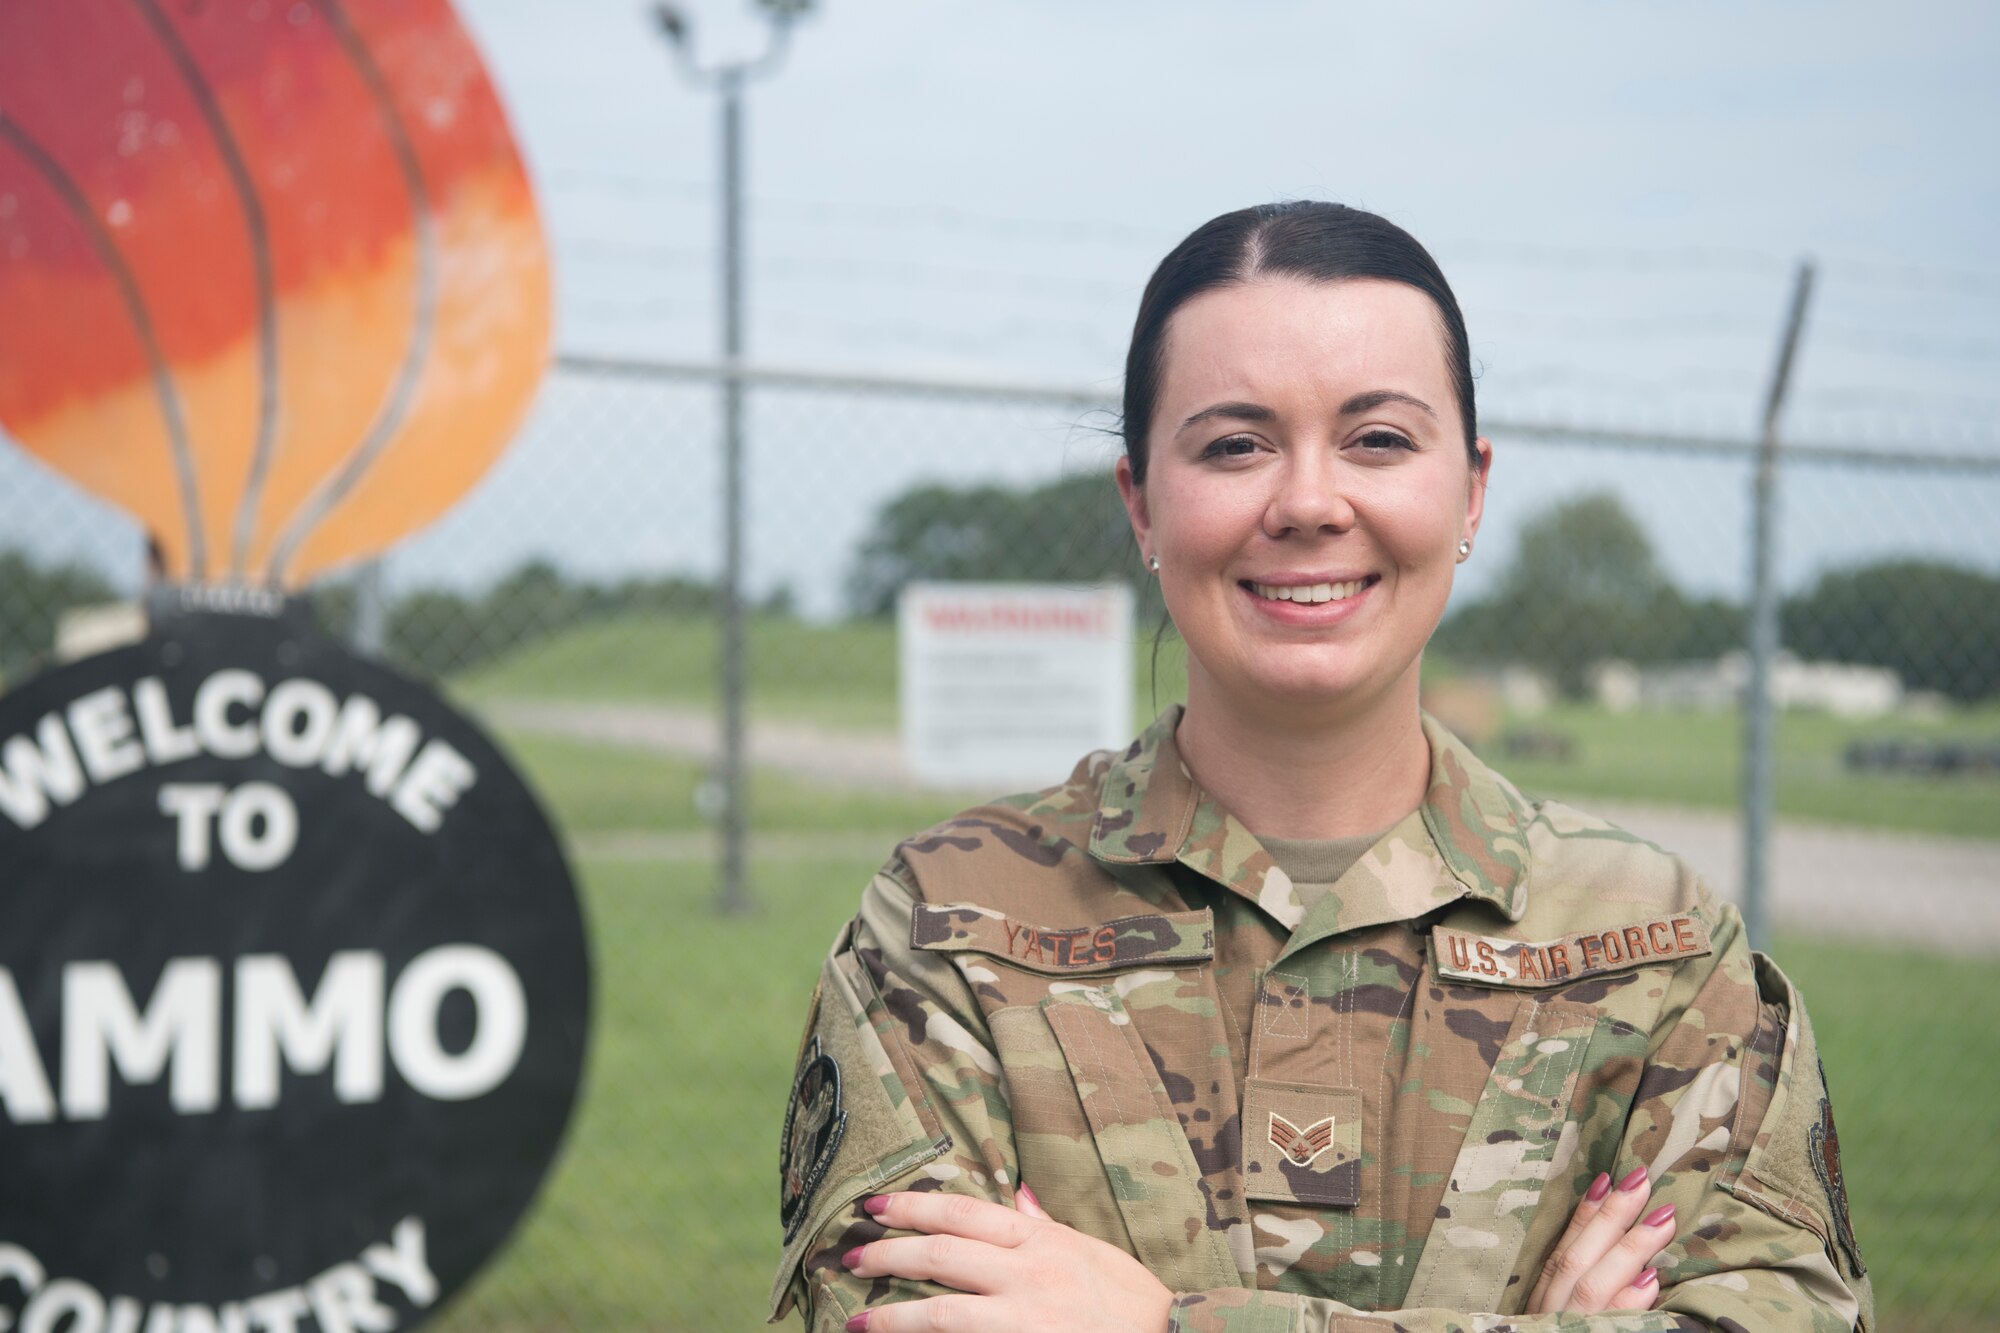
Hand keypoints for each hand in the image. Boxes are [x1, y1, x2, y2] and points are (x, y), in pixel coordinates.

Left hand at [840, 1184, 1172, 1332]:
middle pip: (940, 1257)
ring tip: (856, 1319)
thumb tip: (1016, 1194)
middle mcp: (1028, 1277)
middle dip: (887, 1254)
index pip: (963, 1214)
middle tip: (848, 1256)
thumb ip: (1046, 1225)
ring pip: (940, 1314)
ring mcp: (1023, 1322)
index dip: (913, 1208)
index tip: (874, 1206)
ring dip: (891, 1316)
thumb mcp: (1092, 1251)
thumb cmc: (1132, 1303)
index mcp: (1042, 1242)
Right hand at [1527, 1167, 1677, 1313]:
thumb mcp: (1560, 1305)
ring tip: (1664, 1219)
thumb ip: (1579, 1278)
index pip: (1564, 1247)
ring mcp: (1572, 1325)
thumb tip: (1611, 1233)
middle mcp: (1553, 1306)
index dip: (1585, 1214)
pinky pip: (1610, 1320)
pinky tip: (1651, 1278)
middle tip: (1642, 1182)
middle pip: (1577, 1257)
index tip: (1607, 1179)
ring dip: (1629, 1249)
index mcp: (1545, 1294)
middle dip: (1611, 1217)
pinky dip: (1627, 1299)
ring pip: (1593, 1283)